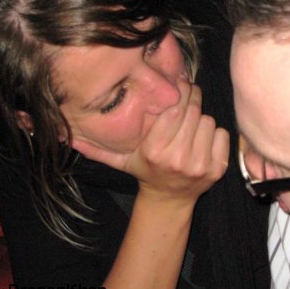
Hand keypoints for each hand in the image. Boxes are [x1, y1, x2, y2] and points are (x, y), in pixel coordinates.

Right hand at [71, 79, 229, 202]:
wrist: (169, 200)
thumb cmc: (144, 170)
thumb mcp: (119, 159)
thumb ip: (96, 146)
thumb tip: (66, 137)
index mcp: (154, 150)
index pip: (174, 108)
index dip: (178, 93)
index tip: (178, 88)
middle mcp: (177, 158)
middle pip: (193, 111)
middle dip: (191, 101)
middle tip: (187, 100)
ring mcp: (200, 165)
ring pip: (208, 121)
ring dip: (201, 120)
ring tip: (190, 127)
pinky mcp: (217, 169)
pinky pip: (223, 135)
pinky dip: (215, 134)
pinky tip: (201, 141)